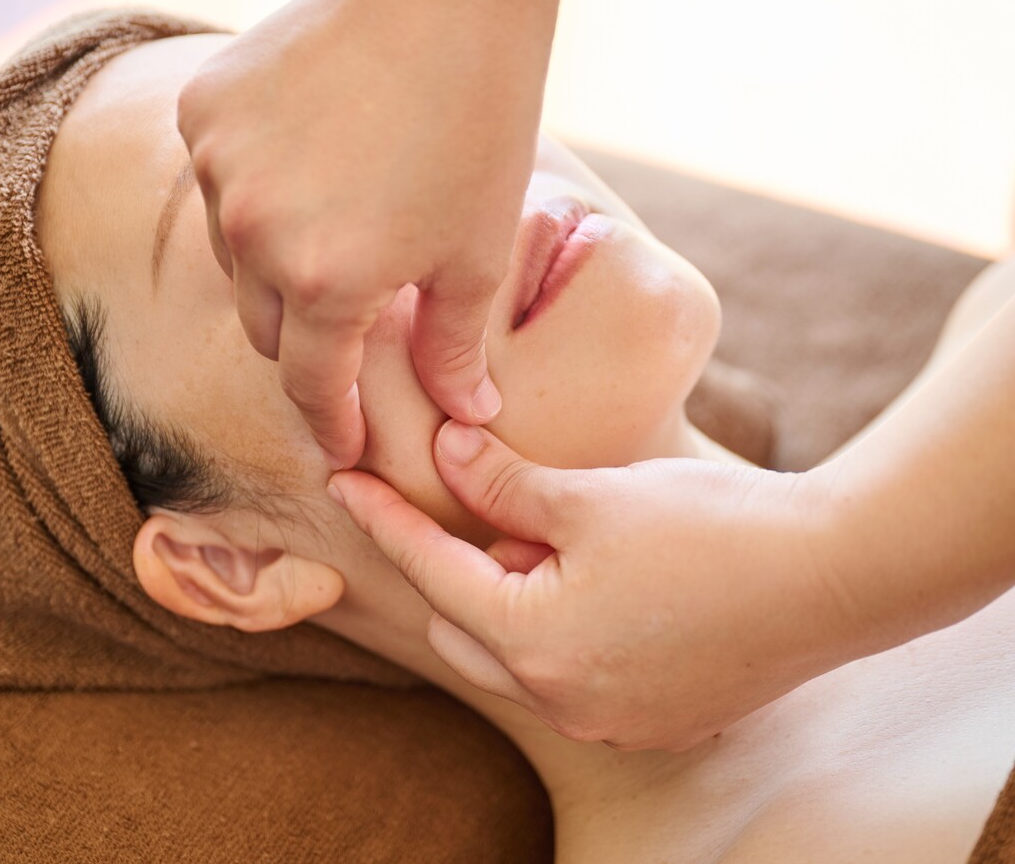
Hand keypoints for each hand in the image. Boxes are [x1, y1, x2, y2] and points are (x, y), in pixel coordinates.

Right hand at [177, 0, 559, 467]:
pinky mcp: (200, 111)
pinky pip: (214, 183)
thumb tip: (465, 418)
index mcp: (328, 280)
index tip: (344, 445)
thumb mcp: (479, 249)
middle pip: (267, 330)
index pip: (312, 387)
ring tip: (334, 229)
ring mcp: (217, 168)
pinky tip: (303, 164)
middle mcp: (253, 235)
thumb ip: (455, 346)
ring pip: (232, 259)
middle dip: (310, 341)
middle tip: (354, 323)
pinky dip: (252, 191)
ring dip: (275, 265)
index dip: (332, 424)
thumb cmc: (479, 121)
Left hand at [329, 421, 865, 750]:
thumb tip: (446, 453)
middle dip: (458, 571)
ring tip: (561, 545)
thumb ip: (503, 482)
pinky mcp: (651, 723)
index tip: (343, 480)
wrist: (834, 575)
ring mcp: (608, 723)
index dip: (383, 520)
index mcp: (532, 642)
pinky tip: (606, 586)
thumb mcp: (590, 495)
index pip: (430, 572)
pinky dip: (562, 635)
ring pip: (517, 658)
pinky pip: (571, 681)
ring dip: (512, 604)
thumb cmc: (708, 527)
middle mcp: (560, 701)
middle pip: (464, 627)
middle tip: (494, 514)